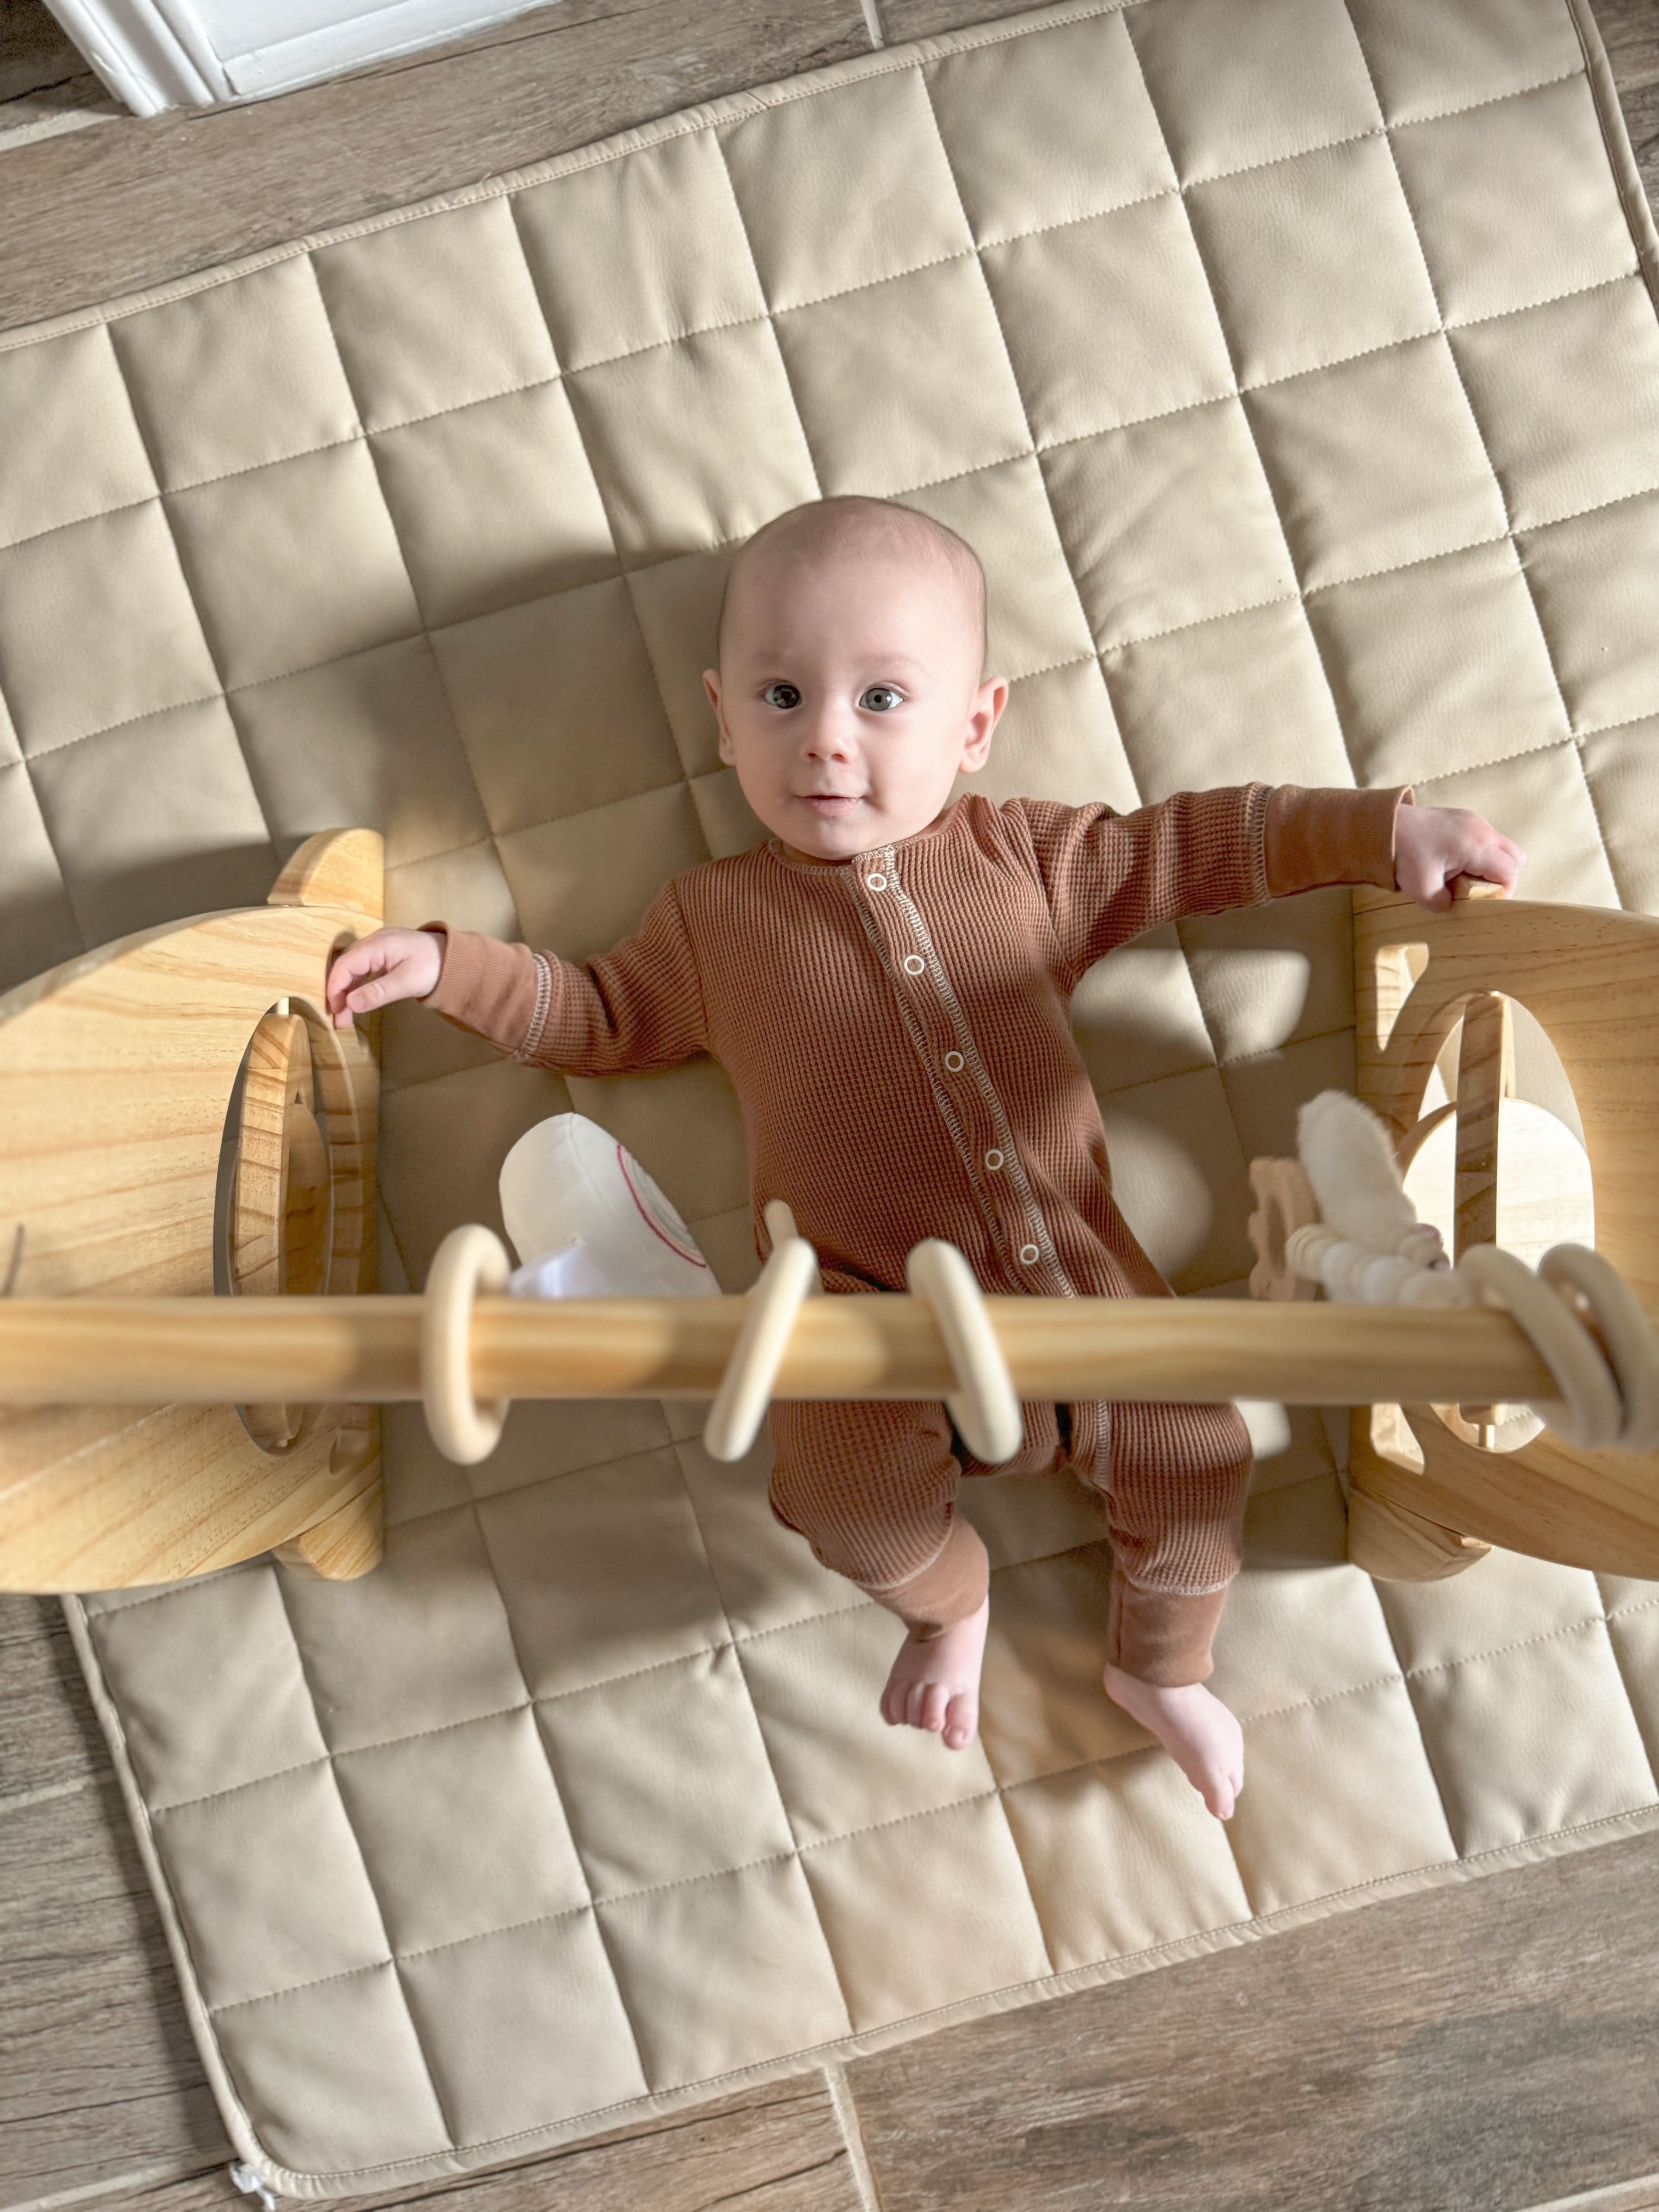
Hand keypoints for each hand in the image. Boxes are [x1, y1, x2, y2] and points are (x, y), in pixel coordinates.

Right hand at [326, 926, 443, 1028]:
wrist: (457, 958)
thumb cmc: (435, 966)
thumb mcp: (408, 982)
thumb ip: (379, 992)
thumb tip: (351, 1004)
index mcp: (377, 945)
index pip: (344, 965)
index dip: (335, 989)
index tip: (336, 1012)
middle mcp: (374, 943)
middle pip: (345, 967)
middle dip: (339, 994)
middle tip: (340, 1021)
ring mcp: (378, 948)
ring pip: (352, 970)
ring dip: (347, 993)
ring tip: (346, 1017)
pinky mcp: (383, 956)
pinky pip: (363, 970)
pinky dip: (357, 987)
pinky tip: (357, 1002)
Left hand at [1393, 804, 1523, 912]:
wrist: (1385, 824)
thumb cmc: (1404, 853)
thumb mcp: (1421, 888)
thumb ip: (1441, 903)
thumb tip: (1450, 905)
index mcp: (1477, 846)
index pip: (1510, 871)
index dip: (1503, 891)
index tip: (1483, 901)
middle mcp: (1482, 830)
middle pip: (1514, 857)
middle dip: (1503, 877)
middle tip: (1479, 891)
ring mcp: (1475, 821)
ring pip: (1502, 846)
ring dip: (1490, 865)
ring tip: (1464, 876)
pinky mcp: (1465, 818)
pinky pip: (1485, 838)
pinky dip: (1479, 853)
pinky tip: (1455, 862)